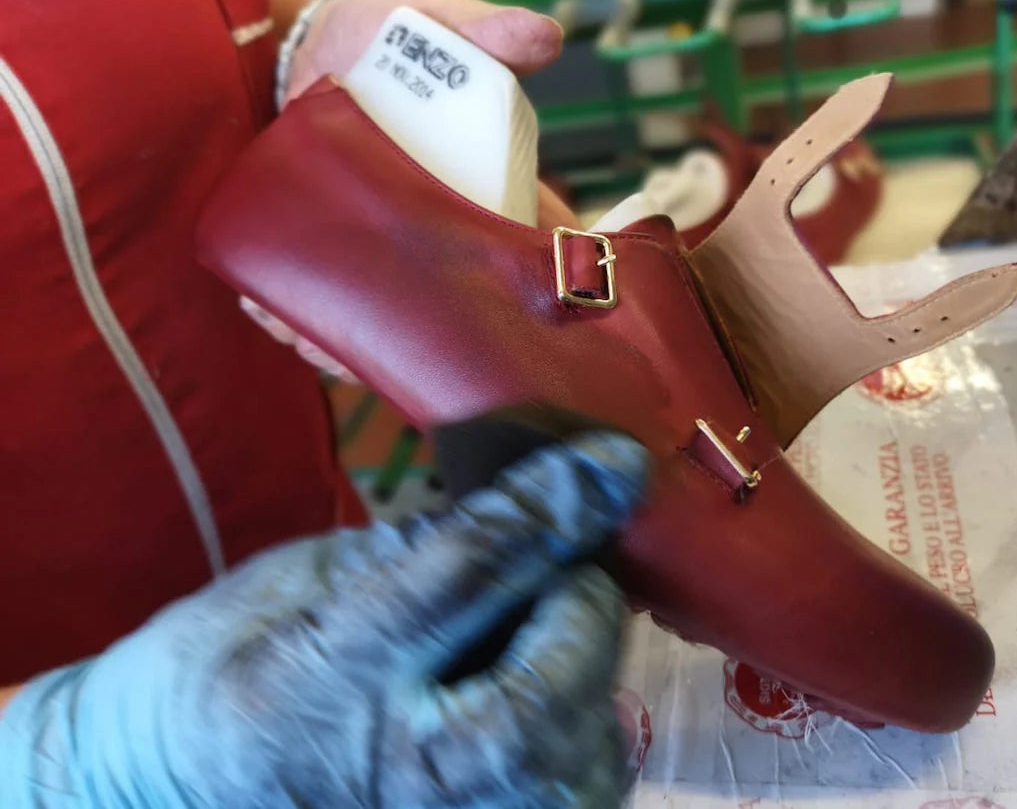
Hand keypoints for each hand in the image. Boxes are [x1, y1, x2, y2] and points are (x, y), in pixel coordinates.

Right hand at [0, 430, 647, 807]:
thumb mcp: (301, 576)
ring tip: (503, 650)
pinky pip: (593, 753)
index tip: (615, 456)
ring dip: (576, 651)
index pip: (477, 566)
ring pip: (603, 698)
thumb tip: (536, 494)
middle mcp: (430, 769)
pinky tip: (511, 697)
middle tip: (529, 574)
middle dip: (570, 585)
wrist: (186, 796)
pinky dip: (575, 707)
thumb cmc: (231, 670)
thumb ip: (422, 542)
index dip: (555, 500)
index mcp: (341, 673)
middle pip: (572, 639)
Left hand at [253, 0, 575, 377]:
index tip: (493, 321)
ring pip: (378, 317)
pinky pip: (324, 297)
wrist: (322, 34)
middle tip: (370, 341)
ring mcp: (382, 246)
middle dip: (414, 339)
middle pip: (438, 310)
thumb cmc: (392, 32)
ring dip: (344, 339)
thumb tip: (545, 38)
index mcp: (480, 199)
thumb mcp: (439, 21)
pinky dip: (298, 314)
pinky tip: (268, 313)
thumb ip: (486, 30)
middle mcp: (434, 237)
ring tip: (304, 334)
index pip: (512, 261)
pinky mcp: (334, 242)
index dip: (514, 300)